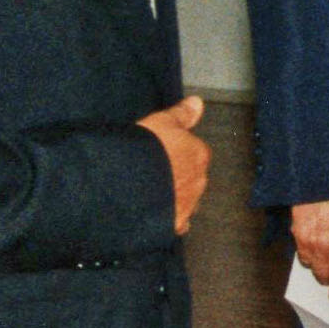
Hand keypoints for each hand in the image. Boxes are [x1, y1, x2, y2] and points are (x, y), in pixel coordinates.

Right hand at [136, 96, 208, 234]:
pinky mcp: (175, 225)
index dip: (178, 153)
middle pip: (192, 177)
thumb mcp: (161, 122)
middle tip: (154, 175)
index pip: (195, 152)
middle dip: (178, 176)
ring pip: (185, 199)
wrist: (129, 186)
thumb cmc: (146, 149)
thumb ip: (181, 114)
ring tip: (151, 195)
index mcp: (199, 155)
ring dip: (174, 197)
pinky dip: (169, 219)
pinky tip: (156, 217)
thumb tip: (198, 102)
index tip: (162, 154)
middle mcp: (199, 181)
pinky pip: (177, 222)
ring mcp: (188, 204)